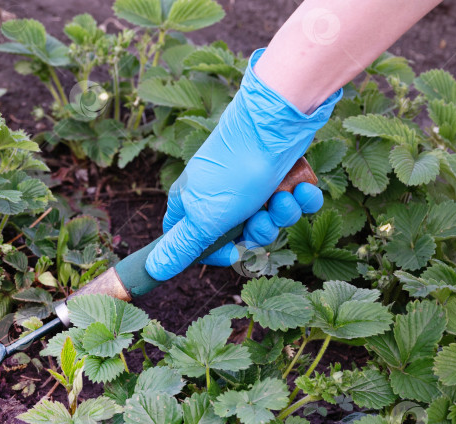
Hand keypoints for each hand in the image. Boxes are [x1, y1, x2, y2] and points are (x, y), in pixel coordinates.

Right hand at [145, 48, 341, 281]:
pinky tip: (302, 188)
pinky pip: (293, 199)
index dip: (216, 252)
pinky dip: (301, 198)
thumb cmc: (236, 171)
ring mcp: (248, 181)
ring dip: (283, 213)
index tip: (234, 251)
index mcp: (191, 203)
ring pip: (269, 218)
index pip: (194, 242)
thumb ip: (181, 247)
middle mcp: (218, 193)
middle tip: (264, 218)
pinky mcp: (277, 171)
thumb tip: (153, 269)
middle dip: (259, 232)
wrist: (276, 122)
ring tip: (285, 195)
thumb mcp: (205, 218)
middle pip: (238, 235)